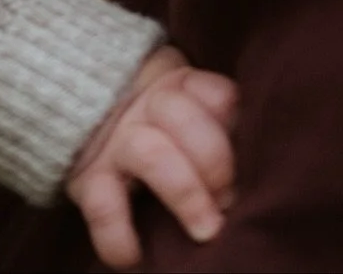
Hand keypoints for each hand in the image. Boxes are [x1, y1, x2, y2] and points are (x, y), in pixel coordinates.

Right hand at [66, 46, 236, 269]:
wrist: (90, 106)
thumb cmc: (165, 122)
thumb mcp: (192, 102)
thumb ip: (218, 113)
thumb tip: (254, 143)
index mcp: (178, 87)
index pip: (212, 94)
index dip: (230, 125)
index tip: (246, 161)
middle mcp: (146, 109)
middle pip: (181, 117)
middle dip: (213, 160)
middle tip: (229, 200)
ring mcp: (116, 142)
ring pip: (149, 154)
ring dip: (183, 192)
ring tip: (206, 231)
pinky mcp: (88, 178)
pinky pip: (100, 203)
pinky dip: (117, 232)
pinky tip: (133, 255)